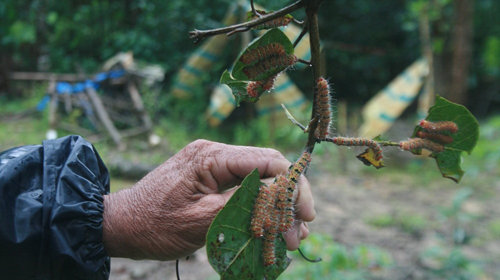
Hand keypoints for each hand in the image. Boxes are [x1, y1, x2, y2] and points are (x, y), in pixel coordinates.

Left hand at [102, 139, 314, 259]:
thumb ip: (242, 206)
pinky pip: (243, 188)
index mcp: (212, 157)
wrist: (120, 226)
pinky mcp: (211, 178)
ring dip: (276, 207)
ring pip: (259, 179)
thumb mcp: (201, 221)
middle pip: (268, 169)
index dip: (293, 186)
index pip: (268, 161)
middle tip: (299, 232)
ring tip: (291, 236)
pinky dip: (259, 207)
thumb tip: (280, 198)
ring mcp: (213, 165)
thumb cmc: (154, 225)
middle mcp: (215, 153)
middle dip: (288, 200)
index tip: (306, 215)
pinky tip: (270, 227)